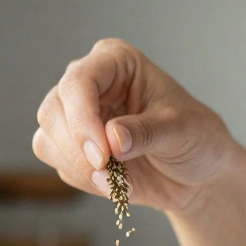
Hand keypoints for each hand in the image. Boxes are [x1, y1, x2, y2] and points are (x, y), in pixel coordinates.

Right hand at [32, 39, 242, 213]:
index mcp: (115, 62)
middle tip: (109, 174)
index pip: (78, 81)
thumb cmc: (196, 139)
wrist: (198, 176)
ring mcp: (77, 117)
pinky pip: (59, 167)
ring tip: (120, 181)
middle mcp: (89, 84)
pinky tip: (115, 183)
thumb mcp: (182, 131)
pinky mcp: (73, 149)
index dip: (82, 119)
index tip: (102, 155)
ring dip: (80, 169)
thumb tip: (112, 140)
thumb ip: (147, 132)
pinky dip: (84, 181)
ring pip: (47, 141)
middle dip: (77, 149)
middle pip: (53, 111)